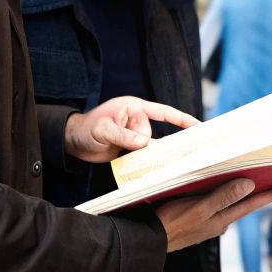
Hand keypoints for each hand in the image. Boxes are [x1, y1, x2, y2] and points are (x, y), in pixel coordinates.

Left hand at [64, 96, 200, 162]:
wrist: (72, 141)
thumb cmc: (86, 129)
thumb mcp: (103, 130)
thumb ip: (123, 136)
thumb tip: (144, 142)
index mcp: (133, 107)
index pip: (163, 111)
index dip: (181, 119)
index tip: (199, 126)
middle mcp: (136, 118)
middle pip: (153, 134)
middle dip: (143, 143)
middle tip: (124, 147)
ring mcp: (134, 133)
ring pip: (149, 145)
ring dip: (144, 153)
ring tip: (129, 156)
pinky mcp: (131, 146)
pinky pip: (143, 153)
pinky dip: (143, 159)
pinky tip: (140, 165)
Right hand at [154, 179, 271, 252]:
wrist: (148, 243)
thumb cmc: (171, 223)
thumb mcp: (198, 209)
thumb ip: (223, 197)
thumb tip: (249, 185)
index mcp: (223, 219)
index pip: (254, 203)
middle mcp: (220, 222)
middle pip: (246, 204)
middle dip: (263, 192)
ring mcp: (208, 223)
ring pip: (230, 204)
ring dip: (244, 194)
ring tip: (256, 180)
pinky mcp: (196, 222)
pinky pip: (216, 206)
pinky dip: (224, 196)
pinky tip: (221, 189)